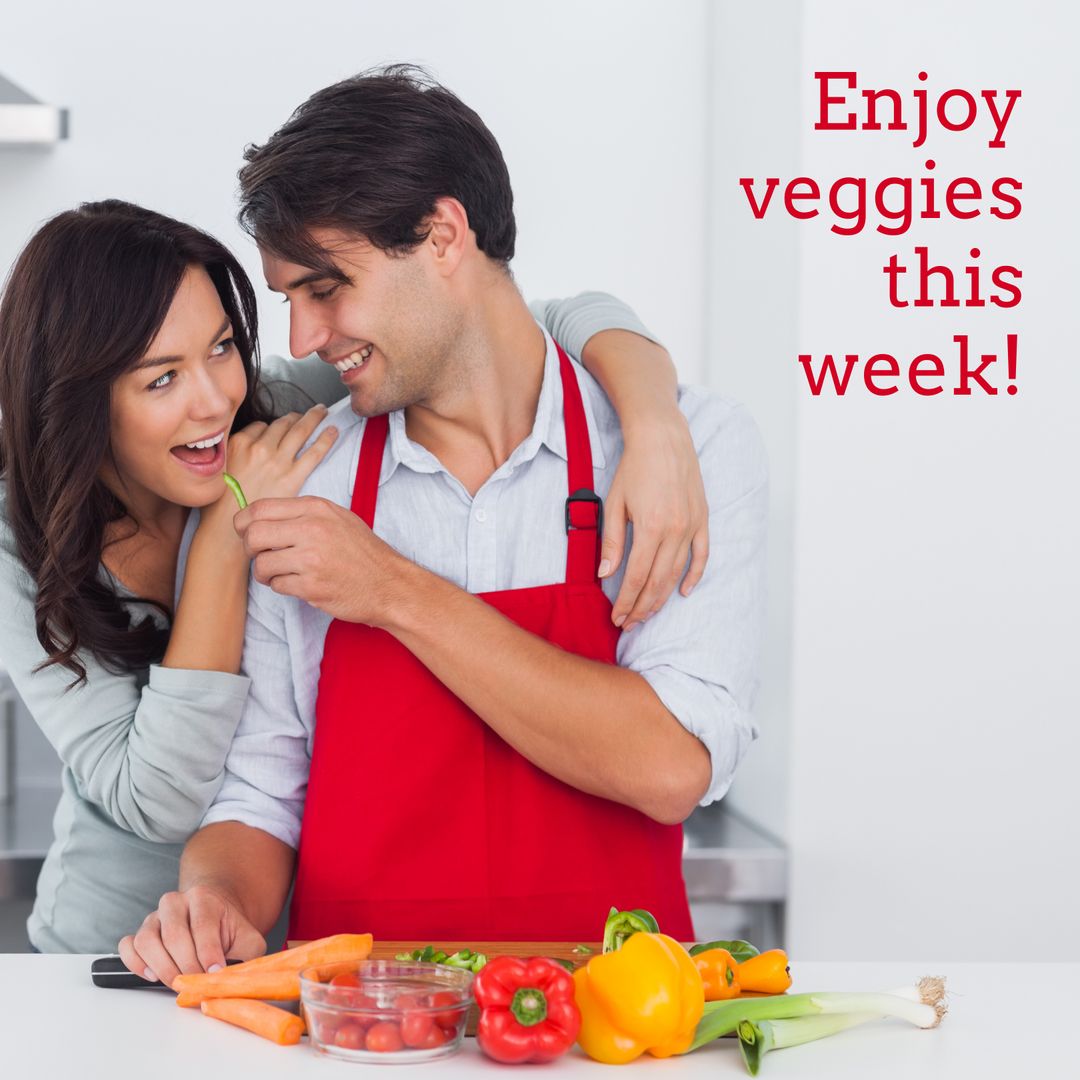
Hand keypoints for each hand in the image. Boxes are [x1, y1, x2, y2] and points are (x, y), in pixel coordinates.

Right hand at [117, 885, 265, 987]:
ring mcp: (155, 917)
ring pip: (147, 940)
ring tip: (178, 982)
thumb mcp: (248, 939)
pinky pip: (128, 946)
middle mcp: (176, 902)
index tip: (214, 972)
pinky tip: (153, 975)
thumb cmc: (229, 932)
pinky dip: (137, 963)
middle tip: (197, 982)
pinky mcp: (140, 933)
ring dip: (162, 967)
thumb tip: (236, 978)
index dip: (208, 952)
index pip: (203, 924)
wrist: (214, 919)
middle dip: (186, 965)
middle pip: (174, 934)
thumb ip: (248, 954)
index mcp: (204, 898)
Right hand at [222, 404, 338, 506]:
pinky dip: (325, 439)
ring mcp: (276, 462)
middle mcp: (258, 448)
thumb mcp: (217, 471)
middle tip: (308, 413)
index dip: (273, 427)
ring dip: (313, 418)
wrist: (227, 531)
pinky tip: (332, 432)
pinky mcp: (292, 477)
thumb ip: (233, 456)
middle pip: (282, 424)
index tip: (282, 427)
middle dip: (297, 417)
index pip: (261, 426)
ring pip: (299, 431)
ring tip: (322, 412)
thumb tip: (246, 453)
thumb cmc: (220, 507)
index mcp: (238, 444)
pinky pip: (314, 452)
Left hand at [234, 496, 413, 624]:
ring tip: (279, 573)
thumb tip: (260, 517)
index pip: (260, 508)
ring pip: (261, 564)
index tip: (246, 532)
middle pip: (253, 535)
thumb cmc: (362, 552)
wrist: (389, 584)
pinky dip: (282, 587)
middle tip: (260, 555)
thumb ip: (302, 513)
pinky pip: (277, 585)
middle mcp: (312, 529)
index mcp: (316, 509)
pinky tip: (298, 584)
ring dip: (264, 572)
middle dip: (249, 549)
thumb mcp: (337, 518)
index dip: (244, 522)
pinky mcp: (312, 586)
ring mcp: (312, 559)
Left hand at [603, 410, 708, 630]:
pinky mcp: (702, 519)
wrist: (663, 438)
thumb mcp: (615, 503)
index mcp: (651, 528)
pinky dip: (694, 576)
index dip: (626, 602)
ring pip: (677, 573)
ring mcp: (692, 525)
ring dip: (662, 597)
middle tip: (628, 623)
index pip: (637, 577)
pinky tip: (682, 592)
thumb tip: (606, 574)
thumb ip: (611, 541)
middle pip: (658, 581)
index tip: (617, 618)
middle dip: (642, 607)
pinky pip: (702, 555)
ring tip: (647, 613)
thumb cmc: (634, 468)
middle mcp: (675, 531)